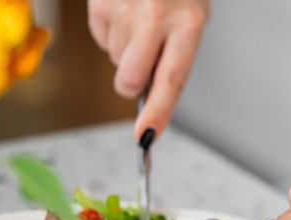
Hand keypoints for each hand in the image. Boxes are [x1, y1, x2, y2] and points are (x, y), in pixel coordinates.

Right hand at [88, 0, 209, 140]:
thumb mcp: (191, 18)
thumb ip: (174, 56)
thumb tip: (149, 93)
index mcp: (189, 24)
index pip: (171, 80)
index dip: (157, 112)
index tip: (146, 136)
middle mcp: (156, 17)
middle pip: (130, 80)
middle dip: (131, 82)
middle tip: (143, 59)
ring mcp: (124, 10)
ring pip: (115, 60)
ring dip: (125, 48)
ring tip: (140, 18)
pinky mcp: (100, 4)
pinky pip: (101, 38)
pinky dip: (111, 30)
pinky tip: (125, 10)